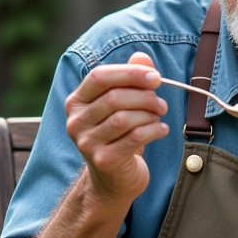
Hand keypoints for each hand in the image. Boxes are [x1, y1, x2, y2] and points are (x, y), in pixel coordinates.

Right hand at [65, 52, 168, 201]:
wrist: (114, 180)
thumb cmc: (120, 135)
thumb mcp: (124, 105)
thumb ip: (130, 79)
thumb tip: (142, 57)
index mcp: (77, 102)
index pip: (99, 76)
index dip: (130, 72)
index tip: (155, 77)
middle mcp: (76, 121)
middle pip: (114, 97)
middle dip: (145, 97)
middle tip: (161, 103)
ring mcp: (87, 142)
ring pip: (125, 118)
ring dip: (150, 114)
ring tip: (159, 116)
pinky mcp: (104, 160)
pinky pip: (134, 137)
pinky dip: (153, 130)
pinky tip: (161, 130)